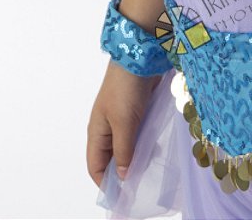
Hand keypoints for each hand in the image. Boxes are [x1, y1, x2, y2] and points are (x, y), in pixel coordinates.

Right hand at [86, 58, 161, 185]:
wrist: (139, 55)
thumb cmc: (126, 89)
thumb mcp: (124, 124)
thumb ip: (123, 152)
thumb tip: (123, 177)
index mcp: (97, 131)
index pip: (95, 166)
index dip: (105, 183)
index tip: (122, 196)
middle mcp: (107, 127)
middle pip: (111, 158)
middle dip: (123, 172)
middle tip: (140, 185)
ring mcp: (122, 118)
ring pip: (126, 146)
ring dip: (136, 157)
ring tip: (150, 169)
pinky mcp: (136, 110)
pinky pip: (138, 133)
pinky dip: (145, 143)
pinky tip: (156, 149)